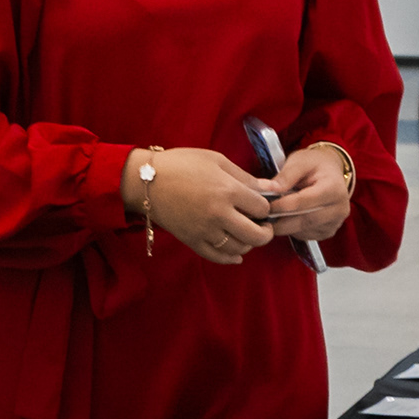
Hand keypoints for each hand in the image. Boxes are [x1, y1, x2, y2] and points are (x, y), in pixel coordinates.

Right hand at [125, 145, 275, 266]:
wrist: (147, 180)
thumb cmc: (182, 164)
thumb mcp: (216, 161)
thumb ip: (245, 177)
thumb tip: (271, 188)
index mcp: (228, 190)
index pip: (262, 208)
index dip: (266, 207)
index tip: (262, 205)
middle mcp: (220, 214)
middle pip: (256, 235)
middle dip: (266, 232)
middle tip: (264, 226)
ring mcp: (205, 230)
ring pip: (239, 249)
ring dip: (249, 244)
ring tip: (247, 234)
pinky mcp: (192, 241)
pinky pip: (217, 257)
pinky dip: (231, 258)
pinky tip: (237, 254)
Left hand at [268, 141, 356, 244]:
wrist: (330, 172)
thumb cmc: (314, 165)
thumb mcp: (300, 161)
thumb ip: (286, 175)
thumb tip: (269, 189)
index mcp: (334, 188)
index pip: (304, 202)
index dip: (281, 205)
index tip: (264, 206)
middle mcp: (339, 208)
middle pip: (305, 221)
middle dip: (281, 221)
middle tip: (261, 218)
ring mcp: (335, 223)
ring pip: (304, 231)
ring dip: (285, 227)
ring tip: (270, 218)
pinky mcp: (328, 232)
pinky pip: (306, 236)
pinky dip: (292, 231)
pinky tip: (284, 220)